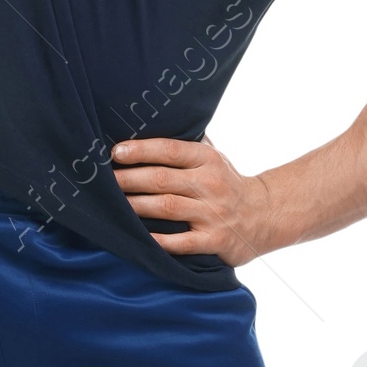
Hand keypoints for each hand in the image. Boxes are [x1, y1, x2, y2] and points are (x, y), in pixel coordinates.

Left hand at [110, 135, 273, 264]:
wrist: (264, 216)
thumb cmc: (226, 183)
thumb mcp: (213, 157)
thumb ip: (186, 143)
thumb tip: (146, 123)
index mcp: (208, 159)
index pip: (170, 150)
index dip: (141, 150)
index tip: (115, 152)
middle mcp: (211, 184)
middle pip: (162, 179)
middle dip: (128, 179)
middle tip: (103, 181)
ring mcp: (213, 214)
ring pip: (167, 208)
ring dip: (135, 206)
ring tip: (111, 206)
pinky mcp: (214, 241)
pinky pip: (181, 243)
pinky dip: (158, 241)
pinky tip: (137, 237)